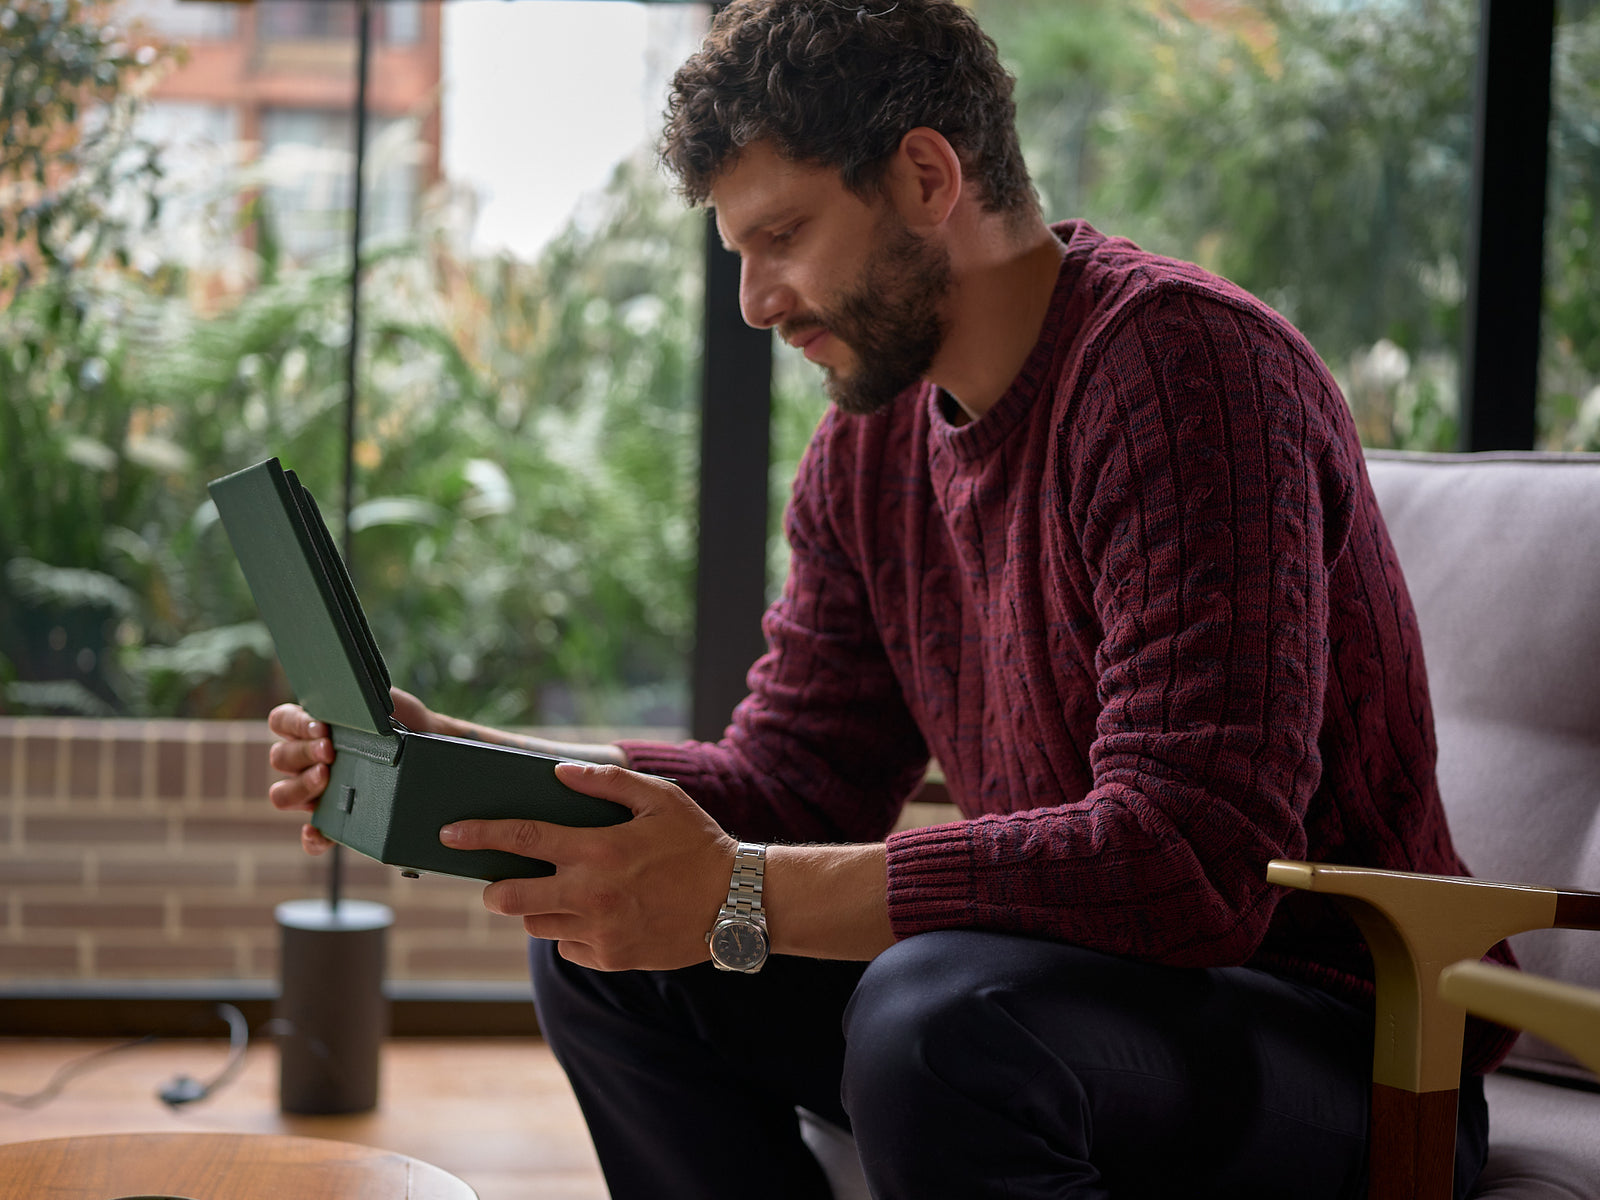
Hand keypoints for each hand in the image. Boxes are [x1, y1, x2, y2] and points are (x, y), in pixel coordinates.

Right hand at [267, 686, 436, 855]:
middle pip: (280, 758)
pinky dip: (311, 837)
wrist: (430, 742)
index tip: (321, 727)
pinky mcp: (336, 818)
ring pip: (283, 794)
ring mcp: (317, 790)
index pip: (281, 721)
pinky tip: (317, 832)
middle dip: (303, 753)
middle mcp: (306, 759)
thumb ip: (356, 699)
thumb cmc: (399, 718)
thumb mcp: (379, 701)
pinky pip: (313, 836)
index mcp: (311, 728)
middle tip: (330, 751)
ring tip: (328, 777)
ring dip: (301, 786)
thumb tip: (346, 700)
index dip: (294, 724)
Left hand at [439, 763, 735, 971]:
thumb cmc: (698, 843)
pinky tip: (594, 916)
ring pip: (536, 925)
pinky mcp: (611, 958)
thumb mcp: (660, 798)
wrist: (737, 903)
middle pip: (509, 897)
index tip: (450, 832)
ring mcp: (599, 931)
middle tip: (499, 880)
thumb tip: (559, 772)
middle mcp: (591, 894)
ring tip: (560, 893)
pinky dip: (570, 933)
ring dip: (536, 909)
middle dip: (493, 888)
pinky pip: (568, 948)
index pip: (522, 837)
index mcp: (598, 849)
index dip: (478, 834)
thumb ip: (606, 781)